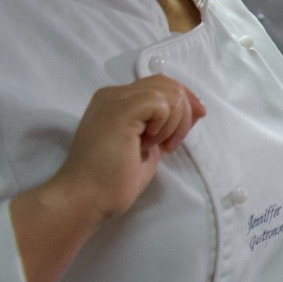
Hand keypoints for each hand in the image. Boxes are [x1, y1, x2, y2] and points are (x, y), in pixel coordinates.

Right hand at [54, 75, 206, 220]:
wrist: (85, 198)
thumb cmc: (114, 180)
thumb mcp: (149, 146)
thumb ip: (165, 125)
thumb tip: (195, 110)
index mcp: (117, 101)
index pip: (159, 85)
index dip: (184, 99)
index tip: (197, 118)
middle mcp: (113, 94)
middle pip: (166, 83)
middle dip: (184, 110)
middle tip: (172, 143)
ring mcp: (114, 100)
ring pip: (167, 91)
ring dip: (174, 122)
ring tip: (159, 147)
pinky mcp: (120, 110)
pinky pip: (159, 103)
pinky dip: (164, 124)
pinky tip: (149, 144)